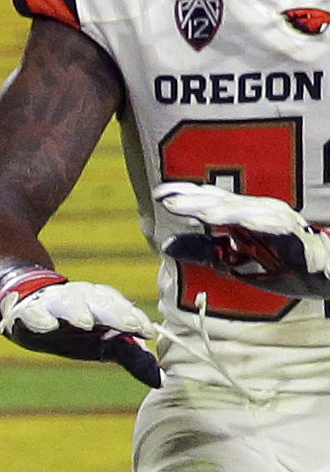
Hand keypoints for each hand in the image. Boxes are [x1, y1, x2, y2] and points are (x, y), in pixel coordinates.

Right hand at [0, 271, 164, 386]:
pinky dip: (39, 318)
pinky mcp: (27, 312)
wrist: (28, 310)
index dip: (135, 319)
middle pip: (101, 302)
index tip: (147, 332)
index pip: (123, 308)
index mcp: (103, 303)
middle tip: (129, 325)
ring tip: (86, 322)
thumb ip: (132, 358)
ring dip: (77, 311)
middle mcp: (81, 298)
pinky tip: (47, 326)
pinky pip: (32, 313)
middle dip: (115, 313)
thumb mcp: (104, 344)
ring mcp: (53, 304)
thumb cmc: (73, 330)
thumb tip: (160, 381)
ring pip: (68, 302)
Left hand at [157, 180, 329, 298]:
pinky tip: (241, 223)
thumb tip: (167, 243)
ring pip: (247, 210)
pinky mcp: (296, 235)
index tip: (158, 194)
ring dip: (222, 209)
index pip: (211, 202)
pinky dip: (258, 223)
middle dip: (196, 199)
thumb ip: (204, 251)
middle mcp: (259, 213)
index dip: (186, 196)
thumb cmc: (280, 265)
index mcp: (242, 218)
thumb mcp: (232, 263)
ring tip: (199, 211)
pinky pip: (276, 226)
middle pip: (224, 202)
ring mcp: (279, 221)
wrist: (322, 277)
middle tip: (166, 198)